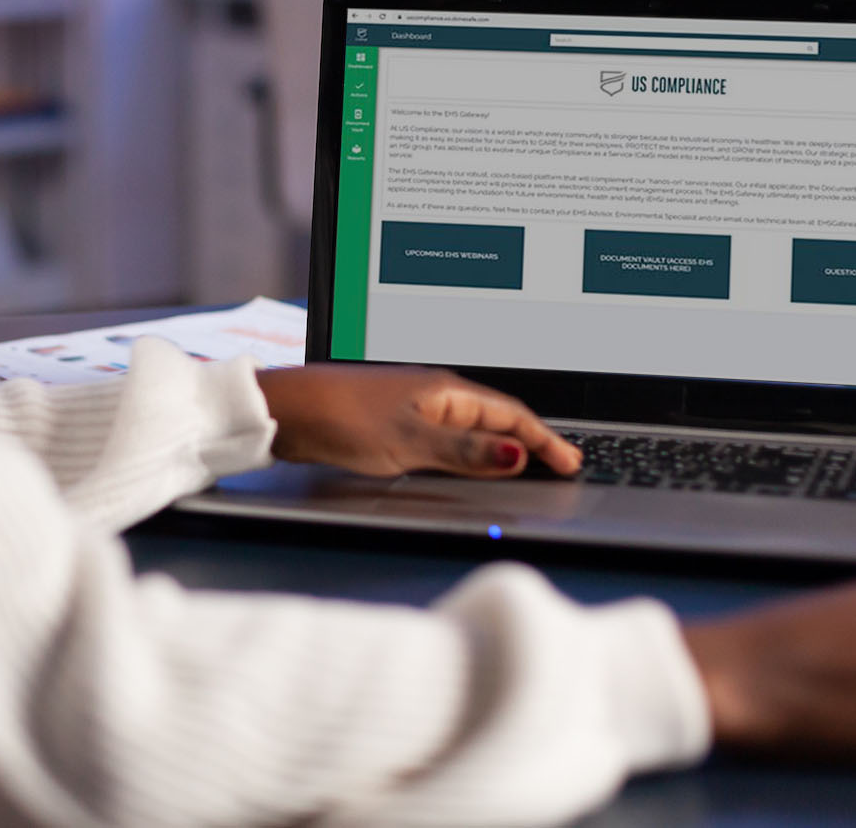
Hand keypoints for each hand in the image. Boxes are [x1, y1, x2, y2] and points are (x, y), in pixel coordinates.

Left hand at [255, 365, 580, 478]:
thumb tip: (518, 453)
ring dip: (500, 444)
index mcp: (445, 390)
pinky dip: (469, 449)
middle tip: (561, 463)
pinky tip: (468, 460)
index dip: (544, 438)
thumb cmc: (341, 417)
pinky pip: (445, 434)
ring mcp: (412, 405)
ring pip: (470, 426)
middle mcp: (433, 393)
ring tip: (527, 464)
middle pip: (495, 416)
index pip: (511, 413)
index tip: (570, 460)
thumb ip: (466, 450)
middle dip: (531, 439)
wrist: (285, 410)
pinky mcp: (392, 421)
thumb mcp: (411, 441)